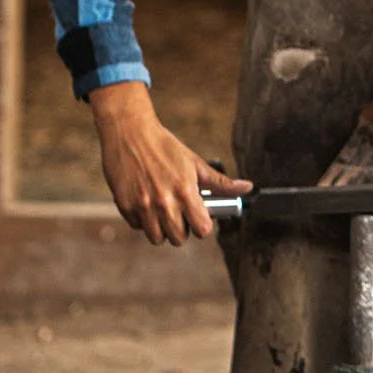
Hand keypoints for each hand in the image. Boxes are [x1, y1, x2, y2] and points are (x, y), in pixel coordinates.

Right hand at [88, 81, 249, 245]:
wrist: (130, 133)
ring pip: (157, 238)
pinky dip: (142, 220)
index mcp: (185, 191)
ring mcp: (143, 206)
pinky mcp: (125, 206)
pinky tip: (146, 202)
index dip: (202, 225)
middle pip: (179, 239)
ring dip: (161, 228)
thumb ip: (220, 182)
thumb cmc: (164, 146)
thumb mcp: (195, 163)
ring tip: (162, 209)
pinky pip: (137, 227)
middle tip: (179, 213)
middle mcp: (164, 202)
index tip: (198, 217)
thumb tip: (247, 188)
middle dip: (182, 229)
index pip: (202, 230)